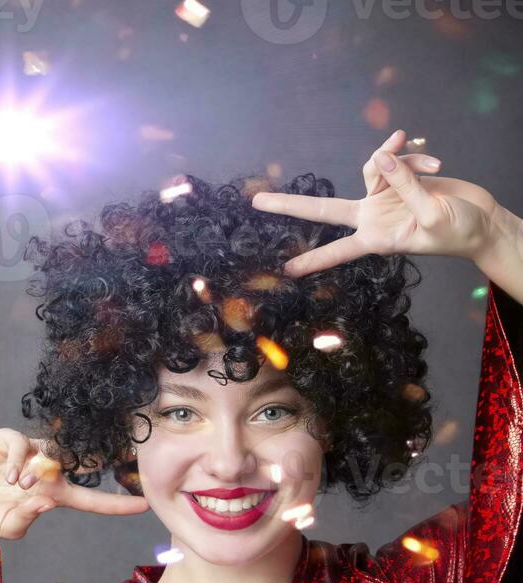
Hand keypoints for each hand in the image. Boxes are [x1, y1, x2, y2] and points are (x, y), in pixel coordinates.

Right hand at [0, 427, 149, 539]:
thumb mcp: (8, 526)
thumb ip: (27, 518)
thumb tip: (46, 502)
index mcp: (55, 495)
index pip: (93, 500)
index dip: (117, 504)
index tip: (145, 505)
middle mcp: (48, 472)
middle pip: (82, 461)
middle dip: (101, 457)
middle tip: (116, 457)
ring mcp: (30, 453)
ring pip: (51, 452)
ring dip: (39, 469)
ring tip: (19, 487)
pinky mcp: (10, 441)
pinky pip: (22, 444)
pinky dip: (18, 460)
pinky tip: (7, 477)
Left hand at [251, 129, 498, 276]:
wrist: (482, 221)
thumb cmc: (460, 230)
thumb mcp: (432, 213)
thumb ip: (403, 185)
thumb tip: (378, 158)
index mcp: (378, 238)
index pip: (337, 250)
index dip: (312, 260)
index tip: (286, 271)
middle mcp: (373, 218)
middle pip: (324, 210)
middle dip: (291, 205)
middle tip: (256, 204)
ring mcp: (383, 197)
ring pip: (371, 168)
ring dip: (400, 160)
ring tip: (433, 164)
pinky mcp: (397, 179)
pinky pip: (394, 157)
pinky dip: (412, 154)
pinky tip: (434, 158)